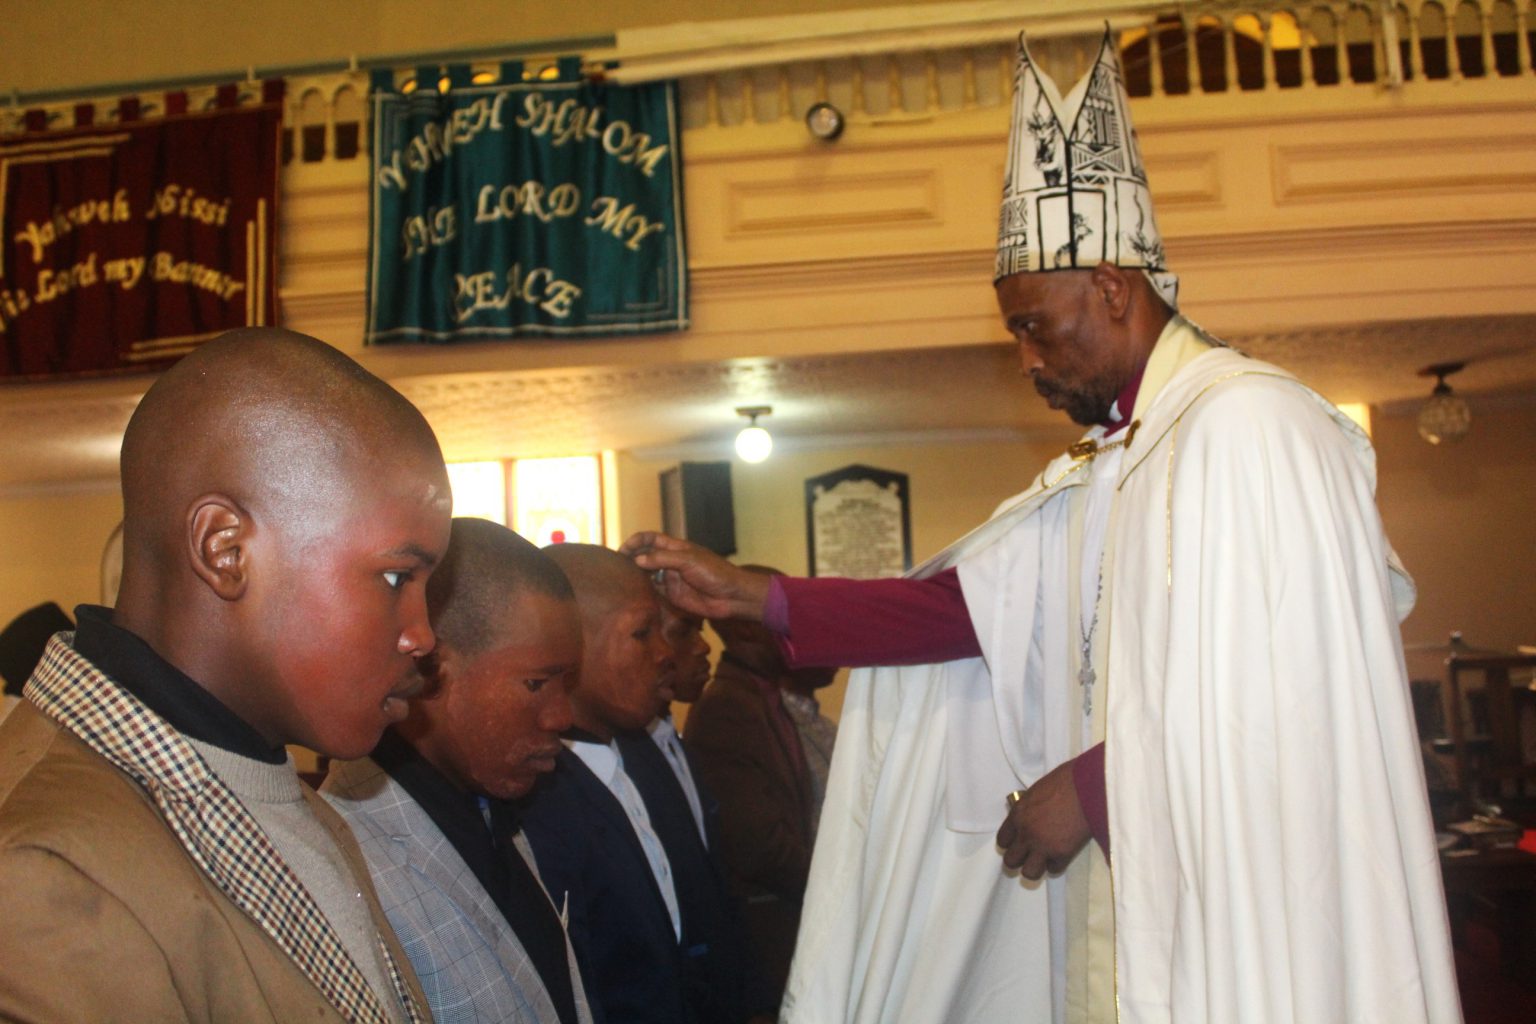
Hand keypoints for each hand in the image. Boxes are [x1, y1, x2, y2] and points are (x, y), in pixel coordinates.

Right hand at [619, 531, 772, 620]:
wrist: (731, 597)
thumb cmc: (715, 573)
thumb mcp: (688, 560)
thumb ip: (662, 558)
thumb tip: (637, 560)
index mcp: (676, 547)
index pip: (651, 539)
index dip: (637, 541)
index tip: (624, 550)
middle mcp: (671, 562)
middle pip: (646, 557)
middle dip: (632, 559)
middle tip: (618, 567)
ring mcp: (671, 579)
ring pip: (648, 575)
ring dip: (636, 576)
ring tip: (623, 581)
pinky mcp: (673, 596)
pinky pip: (654, 592)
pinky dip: (644, 591)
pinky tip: (635, 594)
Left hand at [995, 759, 1091, 879]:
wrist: (1087, 787)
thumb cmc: (1064, 781)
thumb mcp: (1035, 792)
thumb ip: (1027, 810)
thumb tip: (1026, 819)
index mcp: (1017, 815)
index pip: (1002, 841)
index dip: (1011, 844)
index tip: (1020, 842)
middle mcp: (1026, 834)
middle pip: (1011, 861)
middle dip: (1020, 859)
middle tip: (1030, 854)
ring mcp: (1043, 846)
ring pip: (1029, 873)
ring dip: (1035, 867)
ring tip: (1044, 859)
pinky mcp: (1063, 854)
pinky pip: (1054, 869)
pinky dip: (1057, 864)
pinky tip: (1061, 855)